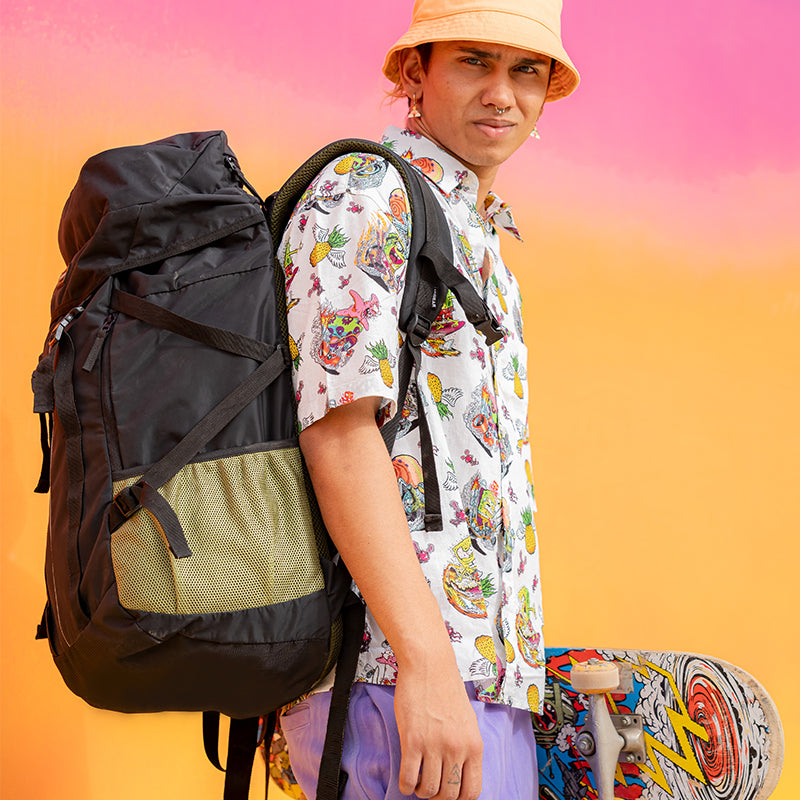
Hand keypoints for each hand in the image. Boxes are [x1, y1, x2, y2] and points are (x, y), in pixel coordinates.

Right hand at [394, 663, 482, 799]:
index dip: (458, 799)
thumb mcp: (467, 721)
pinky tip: (406, 777)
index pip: (472, 792)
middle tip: (430, 786)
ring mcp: (434, 745)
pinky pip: (408, 778)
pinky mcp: (412, 740)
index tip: (448, 794)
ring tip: (417, 779)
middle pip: (449, 795)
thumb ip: (465, 748)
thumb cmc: (446, 689)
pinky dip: (405, 784)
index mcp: (474, 745)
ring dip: (420, 791)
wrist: (429, 664)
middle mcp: (457, 748)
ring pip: (428, 790)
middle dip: (438, 797)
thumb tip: (459, 774)